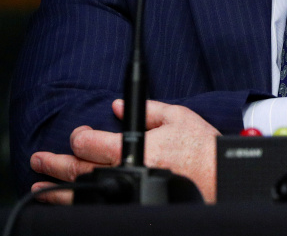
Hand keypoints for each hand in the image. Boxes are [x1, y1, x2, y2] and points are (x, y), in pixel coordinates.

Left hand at [30, 99, 220, 203]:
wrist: (220, 175)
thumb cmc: (203, 146)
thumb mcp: (179, 116)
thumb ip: (147, 109)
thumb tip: (119, 105)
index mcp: (135, 147)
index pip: (90, 144)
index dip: (79, 137)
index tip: (79, 135)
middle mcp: (128, 170)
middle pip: (80, 170)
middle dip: (55, 164)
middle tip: (40, 161)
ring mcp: (129, 190)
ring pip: (85, 193)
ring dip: (59, 191)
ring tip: (42, 188)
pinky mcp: (135, 201)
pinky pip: (100, 206)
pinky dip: (83, 203)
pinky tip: (72, 202)